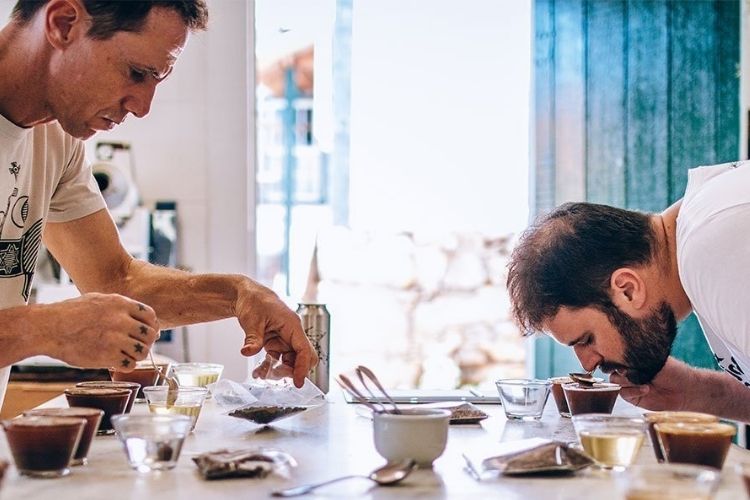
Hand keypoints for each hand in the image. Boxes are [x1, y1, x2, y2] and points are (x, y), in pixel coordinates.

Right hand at [41, 292, 158, 370]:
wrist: (48, 328)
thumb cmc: (69, 313)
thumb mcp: (98, 300)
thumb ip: (120, 307)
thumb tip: (139, 317)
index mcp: (120, 304)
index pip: (150, 316)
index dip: (152, 326)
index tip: (148, 332)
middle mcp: (121, 320)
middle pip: (150, 335)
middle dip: (146, 342)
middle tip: (138, 346)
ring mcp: (115, 338)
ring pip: (143, 351)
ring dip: (137, 355)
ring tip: (127, 355)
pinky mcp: (107, 355)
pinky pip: (130, 364)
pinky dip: (126, 365)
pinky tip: (118, 362)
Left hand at [234, 279, 317, 387]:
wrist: (247, 296)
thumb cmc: (254, 302)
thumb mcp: (252, 320)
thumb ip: (253, 338)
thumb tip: (248, 352)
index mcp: (292, 326)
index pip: (304, 350)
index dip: (303, 367)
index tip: (298, 383)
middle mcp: (292, 334)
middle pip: (302, 358)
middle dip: (292, 371)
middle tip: (276, 377)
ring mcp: (285, 339)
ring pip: (290, 361)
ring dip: (279, 371)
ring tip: (262, 374)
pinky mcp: (277, 343)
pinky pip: (279, 360)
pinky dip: (271, 367)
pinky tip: (259, 371)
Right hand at [609, 356, 690, 410]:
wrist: (686, 390)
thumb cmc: (674, 372)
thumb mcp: (656, 360)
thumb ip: (638, 359)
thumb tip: (622, 357)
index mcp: (634, 359)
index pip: (616, 356)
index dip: (615, 357)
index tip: (618, 358)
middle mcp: (630, 370)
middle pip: (613, 368)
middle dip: (620, 369)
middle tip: (630, 370)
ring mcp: (630, 383)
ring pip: (615, 380)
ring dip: (626, 380)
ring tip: (640, 380)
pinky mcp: (633, 397)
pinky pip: (624, 393)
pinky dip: (632, 391)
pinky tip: (646, 389)